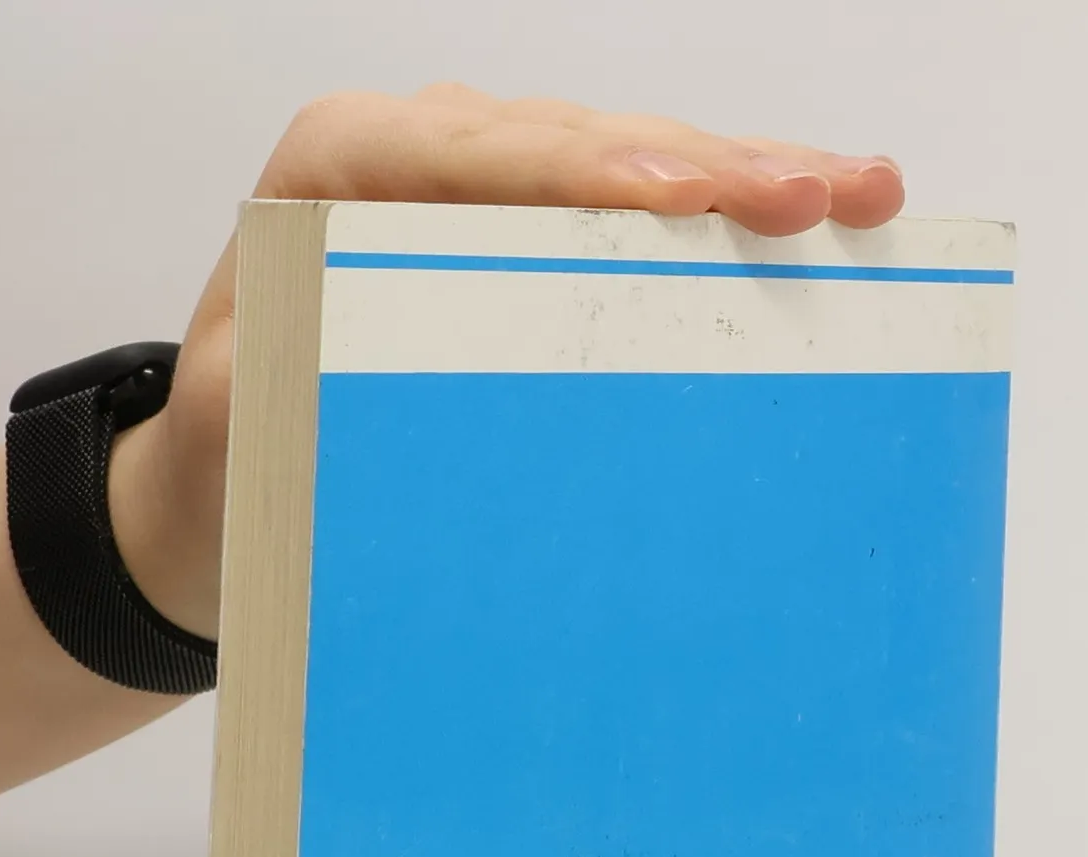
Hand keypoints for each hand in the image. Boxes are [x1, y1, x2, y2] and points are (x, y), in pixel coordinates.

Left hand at [110, 86, 904, 638]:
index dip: (578, 172)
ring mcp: (491, 190)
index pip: (468, 153)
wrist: (230, 481)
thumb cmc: (233, 458)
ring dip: (745, 181)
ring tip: (857, 196)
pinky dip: (727, 220)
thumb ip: (285, 381)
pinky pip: (640, 212)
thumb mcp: (234, 426)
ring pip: (629, 163)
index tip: (672, 203)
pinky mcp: (538, 238)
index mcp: (337, 170)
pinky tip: (822, 212)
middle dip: (702, 169)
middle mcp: (420, 156)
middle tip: (814, 197)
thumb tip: (394, 383)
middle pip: (576, 143)